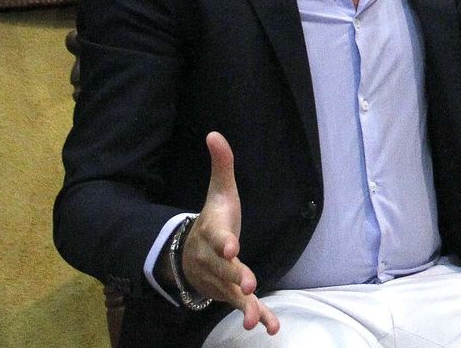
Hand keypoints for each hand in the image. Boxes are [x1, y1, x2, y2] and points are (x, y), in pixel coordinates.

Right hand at [183, 132, 278, 333]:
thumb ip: (222, 165)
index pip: (218, 237)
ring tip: (252, 320)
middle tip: (248, 283)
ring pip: (232, 294)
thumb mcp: (220, 192)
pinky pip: (244, 306)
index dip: (224, 242)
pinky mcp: (232, 294)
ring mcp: (222, 280)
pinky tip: (271, 328)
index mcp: (213, 234)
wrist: (189, 255)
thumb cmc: (212, 220)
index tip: (232, 247)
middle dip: (235, 276)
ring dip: (244, 305)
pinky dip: (258, 316)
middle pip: (224, 269)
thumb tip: (215, 133)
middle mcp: (214, 261)